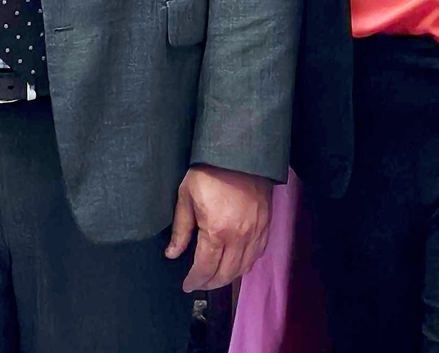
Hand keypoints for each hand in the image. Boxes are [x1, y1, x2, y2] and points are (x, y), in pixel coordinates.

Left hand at [165, 165, 271, 292]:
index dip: (195, 280)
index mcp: (216, 231)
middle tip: (199, 283)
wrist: (239, 153)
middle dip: (210, 283)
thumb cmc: (209, 172)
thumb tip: (172, 254)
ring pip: (243, 268)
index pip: (205, 268)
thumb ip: (181, 229)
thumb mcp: (186, 197)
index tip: (188, 285)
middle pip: (226, 273)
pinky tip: (236, 263)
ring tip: (215, 276)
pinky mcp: (266, 226)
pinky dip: (246, 264)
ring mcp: (255, 233)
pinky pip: (257, 255)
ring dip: (228, 277)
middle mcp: (239, 237)